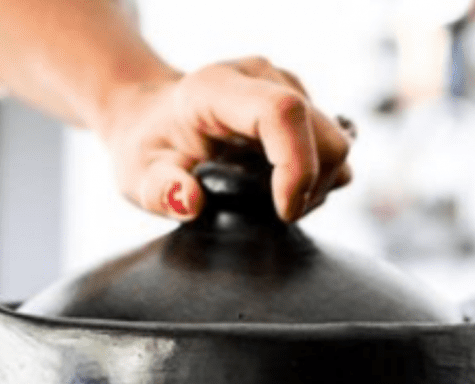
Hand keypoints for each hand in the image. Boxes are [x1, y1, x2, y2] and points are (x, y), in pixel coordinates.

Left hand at [95, 57, 353, 221]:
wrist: (154, 120)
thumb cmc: (147, 147)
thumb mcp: (138, 175)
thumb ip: (159, 189)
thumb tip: (190, 202)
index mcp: (218, 87)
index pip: (284, 112)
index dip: (297, 166)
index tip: (283, 211)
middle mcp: (261, 78)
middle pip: (325, 135)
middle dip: (311, 187)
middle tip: (275, 215)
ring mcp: (288, 88)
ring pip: (337, 145)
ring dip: (317, 186)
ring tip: (276, 201)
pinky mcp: (305, 106)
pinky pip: (333, 150)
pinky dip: (319, 178)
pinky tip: (283, 187)